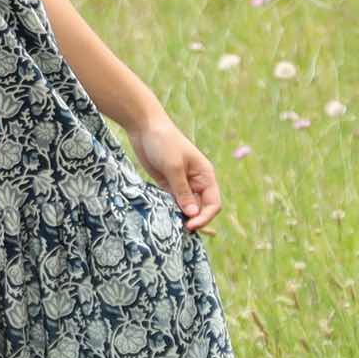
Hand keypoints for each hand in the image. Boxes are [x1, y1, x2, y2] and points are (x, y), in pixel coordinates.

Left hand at [125, 114, 220, 234]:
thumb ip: (182, 191)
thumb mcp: (174, 166)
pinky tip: (164, 219)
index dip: (205, 217)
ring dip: (181, 218)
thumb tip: (192, 215)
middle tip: (180, 230)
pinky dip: (171, 211)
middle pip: (201, 209)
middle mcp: (197, 182)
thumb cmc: (164, 142)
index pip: (213, 203)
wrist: (145, 127)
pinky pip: (173, 203)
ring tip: (172, 227)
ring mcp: (182, 184)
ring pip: (187, 208)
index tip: (190, 225)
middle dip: (194, 221)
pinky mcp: (168, 185)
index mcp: (205, 176)